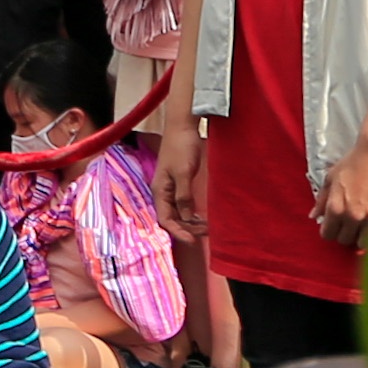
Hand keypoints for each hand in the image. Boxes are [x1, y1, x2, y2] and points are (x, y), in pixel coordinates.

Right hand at [153, 119, 204, 239]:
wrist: (183, 126)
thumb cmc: (182, 147)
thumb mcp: (184, 173)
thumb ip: (184, 196)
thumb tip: (187, 218)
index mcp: (160, 191)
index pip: (165, 219)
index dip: (178, 232)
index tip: (194, 240)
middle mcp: (163, 192)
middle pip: (172, 218)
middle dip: (187, 229)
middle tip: (206, 233)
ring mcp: (171, 187)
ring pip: (179, 212)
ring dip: (191, 222)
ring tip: (207, 227)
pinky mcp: (180, 182)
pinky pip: (184, 204)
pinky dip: (192, 213)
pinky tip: (203, 216)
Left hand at [316, 125, 367, 239]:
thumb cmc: (352, 163)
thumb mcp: (330, 179)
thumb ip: (321, 200)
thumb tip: (314, 215)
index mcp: (336, 208)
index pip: (327, 235)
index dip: (329, 231)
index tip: (333, 226)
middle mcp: (353, 216)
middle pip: (344, 240)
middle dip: (344, 234)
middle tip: (347, 225)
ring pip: (363, 243)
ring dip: (360, 237)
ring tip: (361, 227)